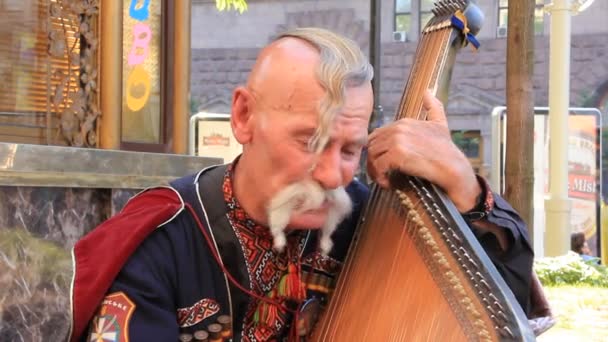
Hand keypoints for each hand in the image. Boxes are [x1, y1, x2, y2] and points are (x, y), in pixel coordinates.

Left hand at [366, 90, 480, 211]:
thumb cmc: (447, 152)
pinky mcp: (398, 155)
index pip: (378, 135)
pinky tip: (388, 183)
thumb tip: (428, 92)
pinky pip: (378, 166)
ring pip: (372, 155)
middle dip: (373, 160)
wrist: (455, 169)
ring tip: (383, 179)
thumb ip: (433, 108)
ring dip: (375, 170)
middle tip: (380, 174)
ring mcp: (398, 140)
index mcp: (404, 122)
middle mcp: (399, 128)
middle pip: (372, 145)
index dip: (378, 150)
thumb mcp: (440, 125)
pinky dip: (380, 176)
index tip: (384, 163)